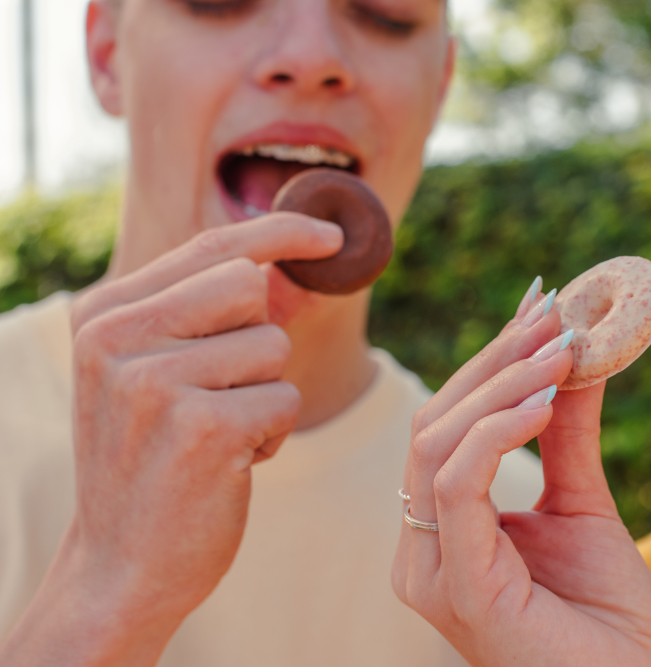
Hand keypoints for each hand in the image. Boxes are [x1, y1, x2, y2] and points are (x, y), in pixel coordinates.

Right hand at [0, 214, 341, 665]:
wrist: (121, 565)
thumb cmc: (152, 460)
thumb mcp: (150, 373)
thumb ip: (200, 313)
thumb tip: (286, 261)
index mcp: (103, 314)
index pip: (209, 247)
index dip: (280, 232)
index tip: (331, 235)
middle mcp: (117, 338)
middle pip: (250, 286)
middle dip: (260, 339)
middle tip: (223, 392)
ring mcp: (155, 383)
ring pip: (273, 345)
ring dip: (265, 392)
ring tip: (220, 433)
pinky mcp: (201, 429)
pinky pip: (285, 398)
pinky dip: (273, 434)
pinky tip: (231, 463)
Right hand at [392, 290, 650, 666]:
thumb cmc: (606, 618)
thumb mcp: (583, 506)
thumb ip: (565, 436)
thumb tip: (572, 354)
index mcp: (442, 529)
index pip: (446, 425)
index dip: (489, 361)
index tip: (538, 307)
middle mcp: (422, 548)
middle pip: (434, 424)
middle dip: (496, 360)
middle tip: (554, 315)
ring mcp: (431, 570)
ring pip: (438, 444)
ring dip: (502, 384)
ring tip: (562, 350)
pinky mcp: (457, 586)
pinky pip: (457, 484)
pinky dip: (498, 430)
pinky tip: (546, 400)